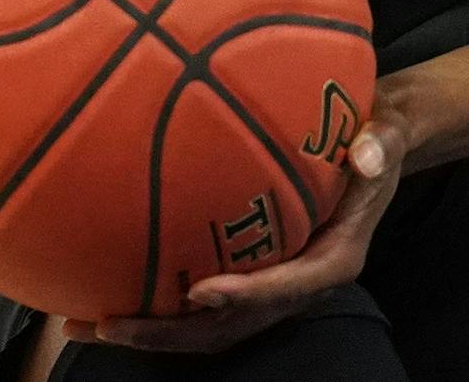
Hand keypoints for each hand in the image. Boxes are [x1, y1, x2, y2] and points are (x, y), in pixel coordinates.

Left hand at [62, 109, 406, 352]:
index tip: (200, 290)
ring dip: (148, 331)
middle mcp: (298, 284)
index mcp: (334, 259)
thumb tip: (368, 154)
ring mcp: (271, 285)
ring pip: (208, 327)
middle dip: (168, 333)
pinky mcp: (250, 272)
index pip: (287, 287)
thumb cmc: (374, 136)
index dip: (245, 294)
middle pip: (231, 326)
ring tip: (83, 322)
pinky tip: (106, 292)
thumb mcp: (384, 136)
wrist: (372, 144)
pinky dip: (156, 307)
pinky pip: (201, 304)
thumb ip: (378, 145)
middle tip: (107, 323)